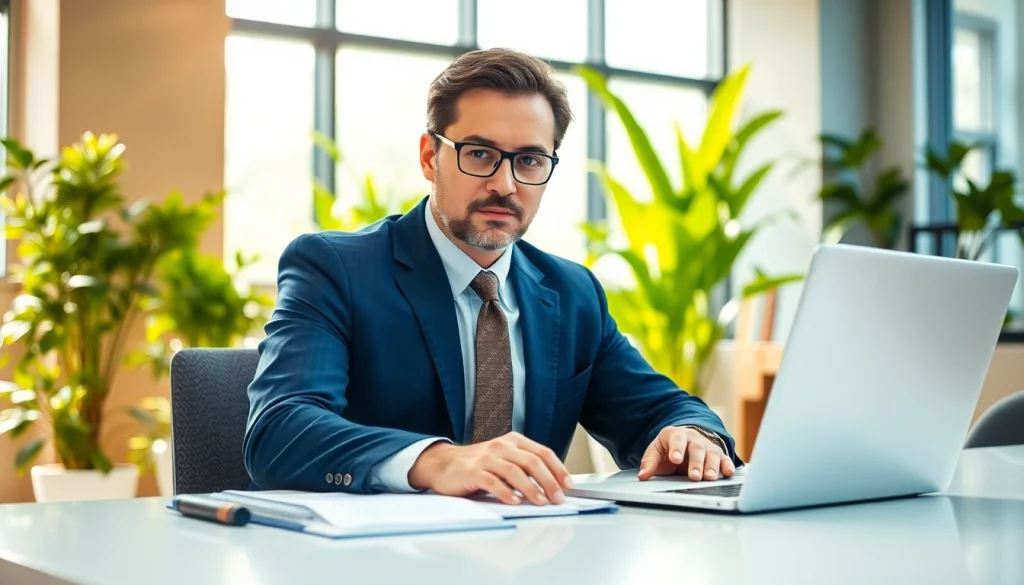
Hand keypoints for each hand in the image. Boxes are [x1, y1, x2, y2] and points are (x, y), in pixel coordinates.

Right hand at [408, 432, 573, 505]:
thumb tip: (552, 487)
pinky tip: (515, 502)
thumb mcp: (505, 461)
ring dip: (531, 488)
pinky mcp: (472, 470)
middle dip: (549, 481)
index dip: (558, 469)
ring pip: (514, 471)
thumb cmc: (478, 465)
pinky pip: (492, 481)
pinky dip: (506, 492)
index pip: (543, 452)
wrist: (443, 464)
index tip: (568, 485)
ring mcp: (486, 457)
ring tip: (541, 502)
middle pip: (532, 462)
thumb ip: (525, 468)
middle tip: (558, 498)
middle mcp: (502, 445)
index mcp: (514, 441)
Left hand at [637, 426, 734, 481]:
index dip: (676, 449)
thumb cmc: (669, 448)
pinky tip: (728, 472)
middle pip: (696, 448)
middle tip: (694, 476)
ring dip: (711, 466)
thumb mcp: (657, 451)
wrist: (686, 440)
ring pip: (712, 453)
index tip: (675, 459)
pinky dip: (727, 465)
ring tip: (709, 478)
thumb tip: (642, 476)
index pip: (677, 439)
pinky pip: (724, 458)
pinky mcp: (718, 454)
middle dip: (696, 463)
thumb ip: (650, 462)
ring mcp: (707, 446)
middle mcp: (693, 438)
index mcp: (676, 435)